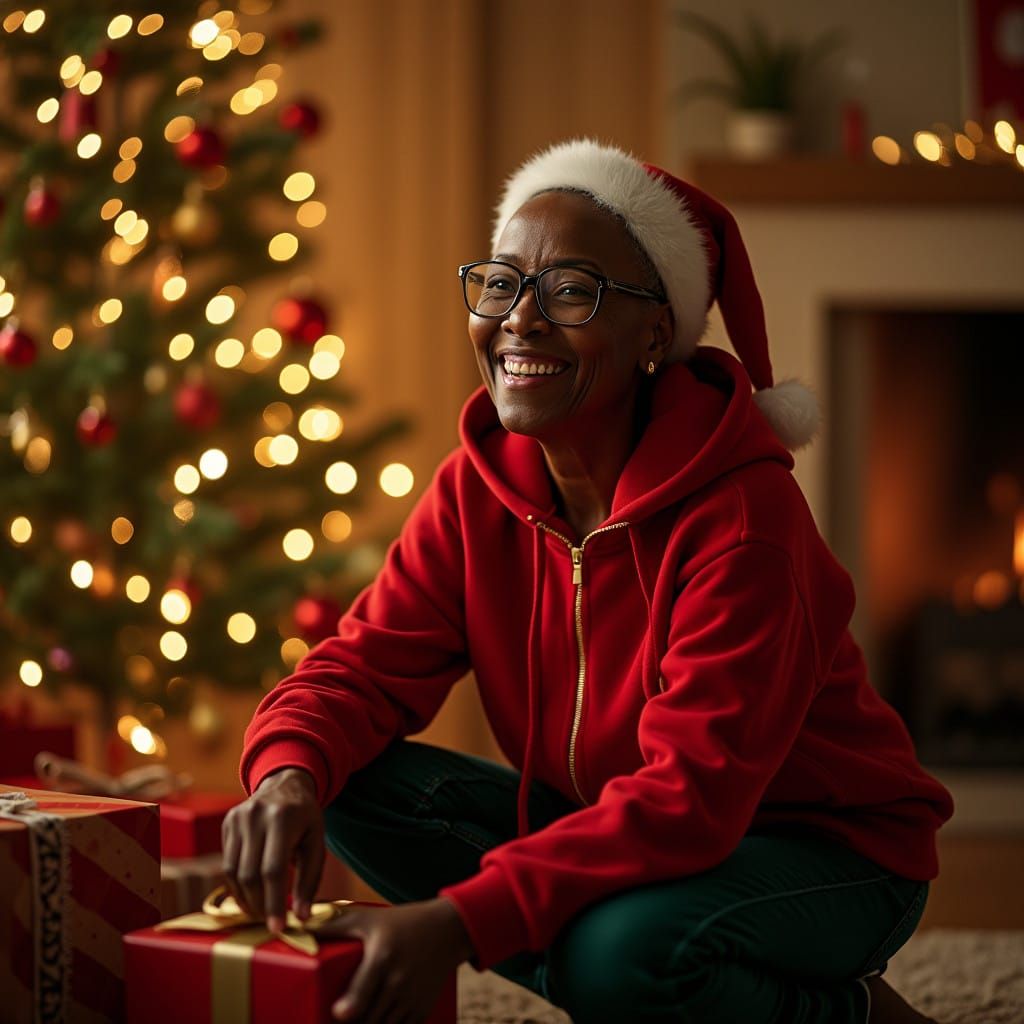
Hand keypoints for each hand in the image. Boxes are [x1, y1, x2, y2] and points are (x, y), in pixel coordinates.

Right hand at [221, 767, 323, 932]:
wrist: (285, 784)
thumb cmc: (305, 818)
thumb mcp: (316, 843)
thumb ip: (310, 879)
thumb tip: (301, 917)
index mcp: (283, 818)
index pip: (273, 870)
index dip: (274, 902)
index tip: (278, 927)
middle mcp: (255, 816)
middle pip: (250, 874)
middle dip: (259, 904)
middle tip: (270, 921)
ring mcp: (238, 818)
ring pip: (233, 872)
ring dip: (245, 899)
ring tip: (260, 911)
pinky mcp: (227, 823)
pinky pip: (227, 863)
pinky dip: (237, 884)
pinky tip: (250, 894)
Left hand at [325, 898, 473, 1022]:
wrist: (448, 929)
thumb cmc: (401, 922)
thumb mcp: (368, 919)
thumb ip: (333, 925)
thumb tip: (298, 927)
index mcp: (382, 957)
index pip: (364, 989)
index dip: (350, 1006)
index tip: (339, 1013)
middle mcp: (398, 980)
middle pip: (369, 1017)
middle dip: (353, 1023)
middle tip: (337, 1020)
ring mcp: (412, 998)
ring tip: (354, 1021)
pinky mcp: (422, 1010)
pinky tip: (376, 1023)